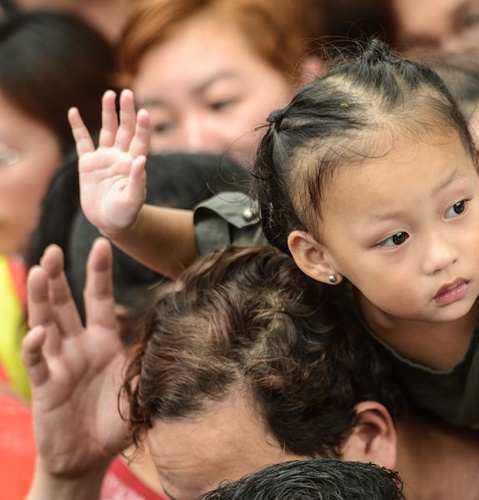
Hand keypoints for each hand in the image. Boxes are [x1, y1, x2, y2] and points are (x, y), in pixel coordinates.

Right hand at [22, 239, 128, 476]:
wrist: (91, 456)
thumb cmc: (116, 419)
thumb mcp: (141, 385)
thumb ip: (151, 361)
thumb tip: (177, 337)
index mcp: (103, 340)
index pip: (98, 299)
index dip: (99, 272)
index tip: (101, 243)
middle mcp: (78, 346)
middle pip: (64, 304)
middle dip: (58, 276)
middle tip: (54, 248)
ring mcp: (60, 363)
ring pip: (47, 324)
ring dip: (41, 298)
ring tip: (39, 270)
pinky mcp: (46, 386)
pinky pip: (40, 363)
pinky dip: (37, 347)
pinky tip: (38, 332)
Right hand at [69, 89, 149, 237]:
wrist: (110, 222)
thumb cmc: (126, 214)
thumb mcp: (133, 200)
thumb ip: (138, 181)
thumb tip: (141, 160)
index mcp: (134, 165)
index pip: (140, 141)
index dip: (143, 127)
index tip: (144, 112)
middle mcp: (121, 157)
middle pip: (125, 130)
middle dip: (126, 112)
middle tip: (126, 92)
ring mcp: (105, 159)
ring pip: (107, 131)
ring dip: (108, 113)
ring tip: (108, 95)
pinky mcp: (88, 164)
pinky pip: (82, 142)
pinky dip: (78, 127)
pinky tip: (73, 112)